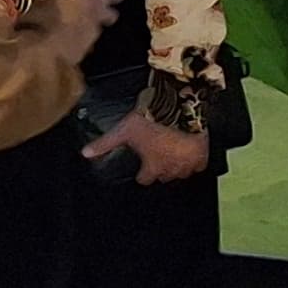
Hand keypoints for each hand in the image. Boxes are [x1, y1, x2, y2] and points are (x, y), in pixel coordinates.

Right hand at [35, 0, 124, 40]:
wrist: (52, 26)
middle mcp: (101, 14)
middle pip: (111, 15)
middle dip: (107, 13)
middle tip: (99, 9)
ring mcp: (91, 32)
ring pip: (96, 28)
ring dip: (90, 24)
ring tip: (79, 21)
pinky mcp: (79, 46)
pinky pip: (81, 42)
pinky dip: (76, 38)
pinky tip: (67, 36)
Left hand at [82, 108, 205, 185]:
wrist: (180, 107)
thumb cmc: (152, 120)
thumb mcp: (124, 131)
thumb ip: (105, 144)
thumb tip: (85, 153)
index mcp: (152, 167)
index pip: (145, 179)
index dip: (142, 173)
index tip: (141, 169)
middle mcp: (170, 170)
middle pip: (163, 176)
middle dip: (159, 167)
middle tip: (156, 154)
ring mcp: (188, 164)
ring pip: (180, 172)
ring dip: (175, 165)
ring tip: (171, 152)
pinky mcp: (202, 156)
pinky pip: (198, 165)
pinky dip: (194, 161)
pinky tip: (188, 152)